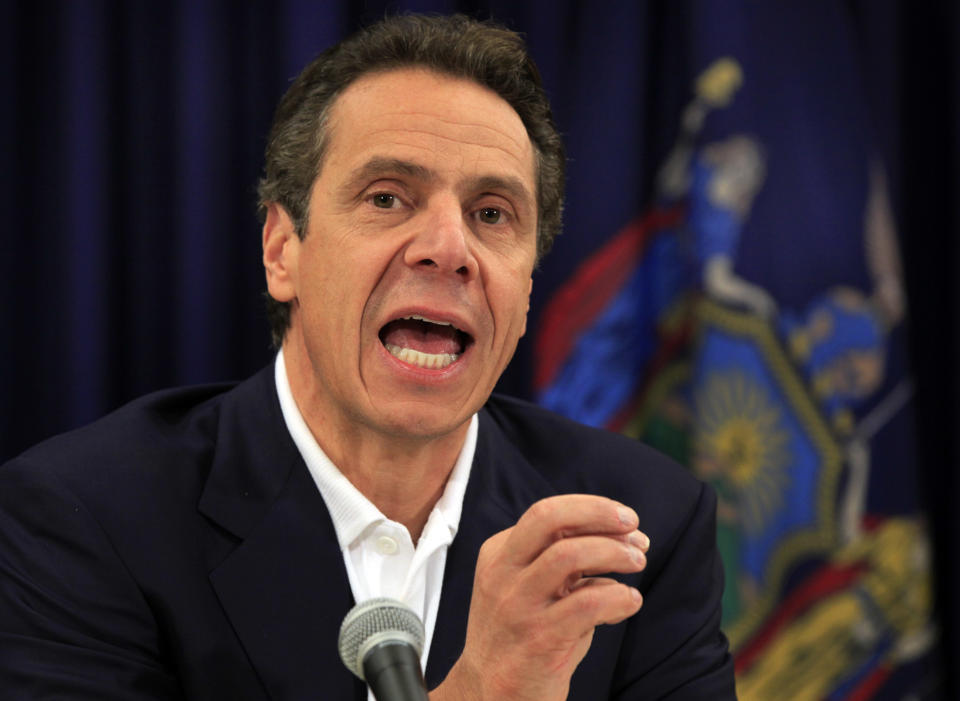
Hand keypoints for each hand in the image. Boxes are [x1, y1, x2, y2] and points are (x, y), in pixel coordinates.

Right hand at [431, 494, 648, 700]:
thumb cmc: (523, 634)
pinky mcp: (538, 639)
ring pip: (569, 555)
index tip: (625, 521)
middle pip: (548, 517)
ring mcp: (518, 605)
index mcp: (499, 554)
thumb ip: (566, 560)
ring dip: (614, 553)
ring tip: (638, 562)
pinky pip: (587, 604)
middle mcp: (503, 573)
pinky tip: (630, 601)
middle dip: (598, 512)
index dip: (593, 509)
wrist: (490, 694)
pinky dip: (619, 597)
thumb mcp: (532, 587)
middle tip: (633, 525)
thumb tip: (627, 538)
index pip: (548, 513)